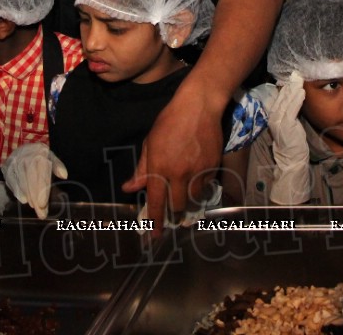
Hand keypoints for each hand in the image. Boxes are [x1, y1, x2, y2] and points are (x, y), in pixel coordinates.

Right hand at [1, 143, 65, 218]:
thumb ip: (58, 166)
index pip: (41, 175)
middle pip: (31, 181)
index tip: (43, 204)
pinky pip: (11, 181)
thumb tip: (64, 175)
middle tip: (41, 212)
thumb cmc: (39, 155)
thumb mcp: (51, 157)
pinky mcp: (6, 167)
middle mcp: (26, 157)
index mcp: (39, 154)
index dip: (42, 191)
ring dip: (28, 196)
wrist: (22, 146)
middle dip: (36, 198)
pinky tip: (23, 200)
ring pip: (21, 182)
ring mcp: (14, 162)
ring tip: (34, 207)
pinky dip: (17, 191)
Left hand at [123, 81, 223, 231]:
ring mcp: (197, 171)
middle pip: (177, 205)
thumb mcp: (150, 143)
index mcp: (159, 167)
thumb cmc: (169, 122)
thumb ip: (142, 169)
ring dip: (188, 200)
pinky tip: (197, 177)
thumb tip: (130, 188)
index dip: (154, 221)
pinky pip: (206, 185)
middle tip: (173, 216)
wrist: (198, 107)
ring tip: (185, 194)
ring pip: (193, 198)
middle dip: (174, 214)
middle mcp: (178, 173)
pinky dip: (201, 186)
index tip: (154, 235)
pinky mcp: (212, 167)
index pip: (155, 201)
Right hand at [265, 72, 309, 204]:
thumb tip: (293, 96)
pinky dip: (296, 99)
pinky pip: (291, 109)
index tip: (290, 74)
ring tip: (298, 77)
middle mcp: (273, 116)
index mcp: (273, 115)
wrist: (291, 159)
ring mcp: (279, 121)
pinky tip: (301, 91)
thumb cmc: (292, 141)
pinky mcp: (286, 125)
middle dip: (287, 83)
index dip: (284, 85)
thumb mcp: (288, 123)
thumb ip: (289, 111)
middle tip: (294, 71)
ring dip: (292, 88)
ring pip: (285, 100)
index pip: (278, 96)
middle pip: (280, 96)